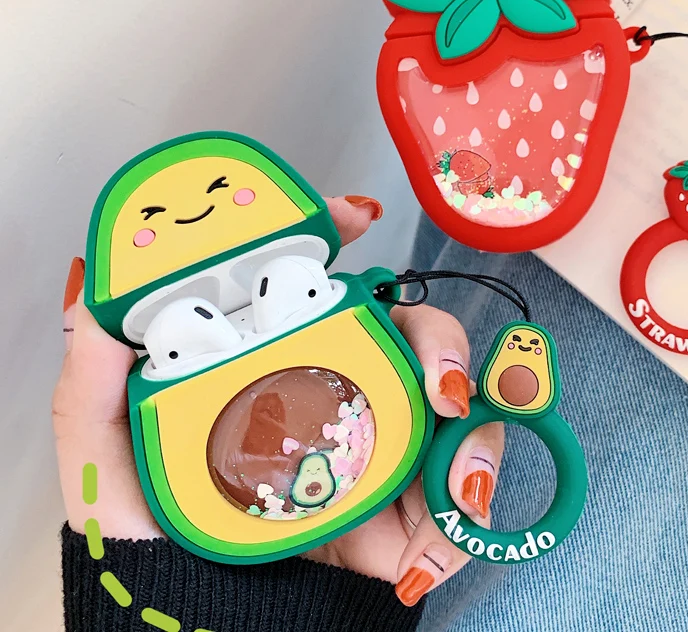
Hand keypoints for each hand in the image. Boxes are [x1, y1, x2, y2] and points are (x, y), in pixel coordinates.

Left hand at [53, 195, 502, 606]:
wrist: (203, 623)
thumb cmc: (154, 536)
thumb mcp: (110, 455)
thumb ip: (98, 380)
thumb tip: (92, 293)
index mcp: (281, 364)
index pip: (322, 283)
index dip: (341, 236)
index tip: (354, 217)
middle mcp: (341, 390)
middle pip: (413, 332)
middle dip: (442, 343)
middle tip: (439, 384)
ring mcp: (382, 443)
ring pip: (459, 403)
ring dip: (474, 436)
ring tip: (455, 483)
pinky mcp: (410, 505)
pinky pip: (460, 493)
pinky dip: (462, 519)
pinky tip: (432, 545)